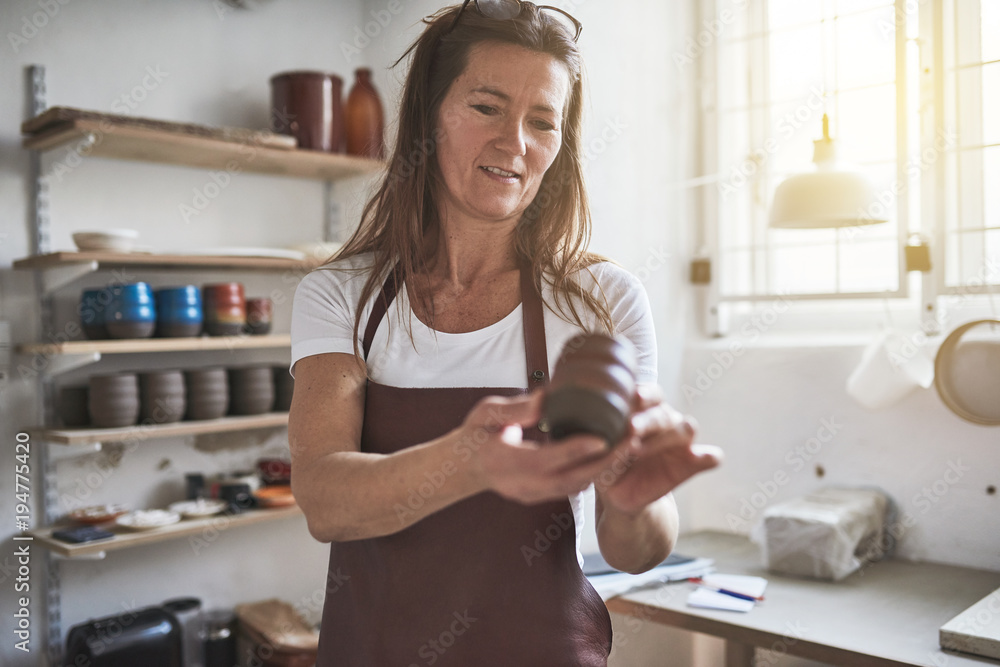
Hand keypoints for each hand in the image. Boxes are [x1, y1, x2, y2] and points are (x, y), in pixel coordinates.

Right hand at [459, 390, 622, 503]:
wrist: (463, 467)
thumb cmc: (475, 435)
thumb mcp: (486, 414)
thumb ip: (515, 409)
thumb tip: (547, 398)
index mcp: (506, 462)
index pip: (545, 460)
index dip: (574, 450)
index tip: (601, 439)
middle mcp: (523, 484)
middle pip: (571, 479)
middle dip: (605, 462)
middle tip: (632, 438)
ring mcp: (533, 494)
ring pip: (576, 486)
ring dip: (606, 468)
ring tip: (631, 444)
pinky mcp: (542, 495)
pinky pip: (573, 487)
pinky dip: (595, 472)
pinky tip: (613, 454)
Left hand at [594, 385, 721, 515]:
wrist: (620, 493)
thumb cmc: (605, 464)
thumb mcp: (597, 455)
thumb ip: (603, 446)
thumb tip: (608, 440)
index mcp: (643, 410)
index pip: (651, 394)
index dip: (645, 394)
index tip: (635, 398)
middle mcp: (664, 420)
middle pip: (664, 413)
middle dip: (647, 420)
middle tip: (630, 429)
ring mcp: (680, 442)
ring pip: (686, 429)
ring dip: (668, 437)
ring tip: (639, 450)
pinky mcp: (692, 463)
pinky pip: (710, 457)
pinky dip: (708, 456)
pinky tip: (703, 458)